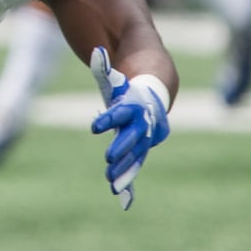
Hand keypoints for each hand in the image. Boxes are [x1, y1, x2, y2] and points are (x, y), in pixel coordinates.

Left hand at [89, 46, 170, 209]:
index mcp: (136, 104)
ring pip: (136, 155)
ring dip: (125, 170)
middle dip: (122, 149)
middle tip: (108, 160)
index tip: (95, 126)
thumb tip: (96, 50)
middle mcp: (143, 123)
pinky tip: (124, 200)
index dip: (109, 119)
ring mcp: (144, 137)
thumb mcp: (116, 71)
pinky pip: (135, 164)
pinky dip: (130, 181)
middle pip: (133, 138)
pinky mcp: (139, 146)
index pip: (122, 112)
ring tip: (113, 185)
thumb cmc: (130, 80)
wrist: (155, 90)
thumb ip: (105, 65)